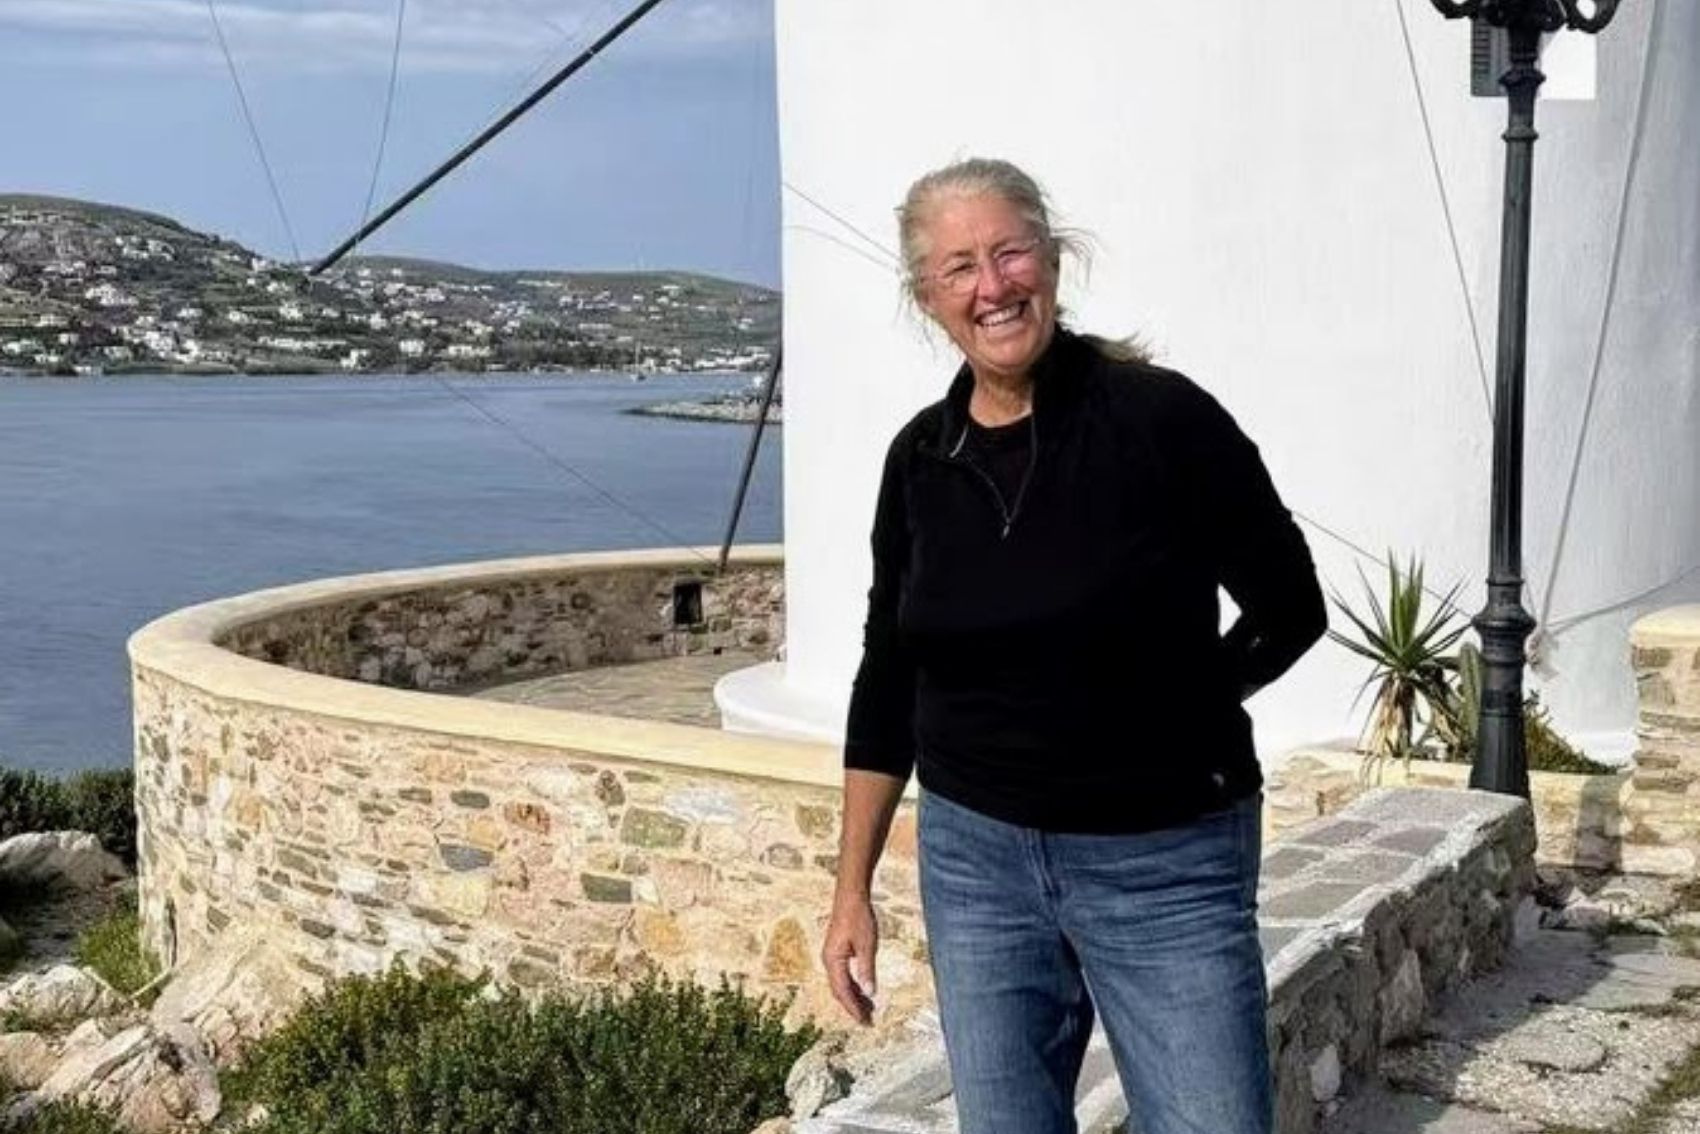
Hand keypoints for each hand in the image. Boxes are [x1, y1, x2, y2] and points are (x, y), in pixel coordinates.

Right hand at [821, 893, 878, 1025]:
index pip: (843, 991)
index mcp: (833, 960)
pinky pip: (843, 975)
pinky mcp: (837, 952)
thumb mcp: (867, 945)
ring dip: (854, 997)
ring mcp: (831, 956)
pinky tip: (865, 990)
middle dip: (853, 1007)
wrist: (851, 896)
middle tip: (869, 1021)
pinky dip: (854, 985)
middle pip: (840, 991)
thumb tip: (870, 993)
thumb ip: (867, 969)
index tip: (865, 1022)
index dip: (853, 1008)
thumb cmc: (859, 918)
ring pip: (841, 984)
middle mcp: (828, 961)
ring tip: (870, 1009)